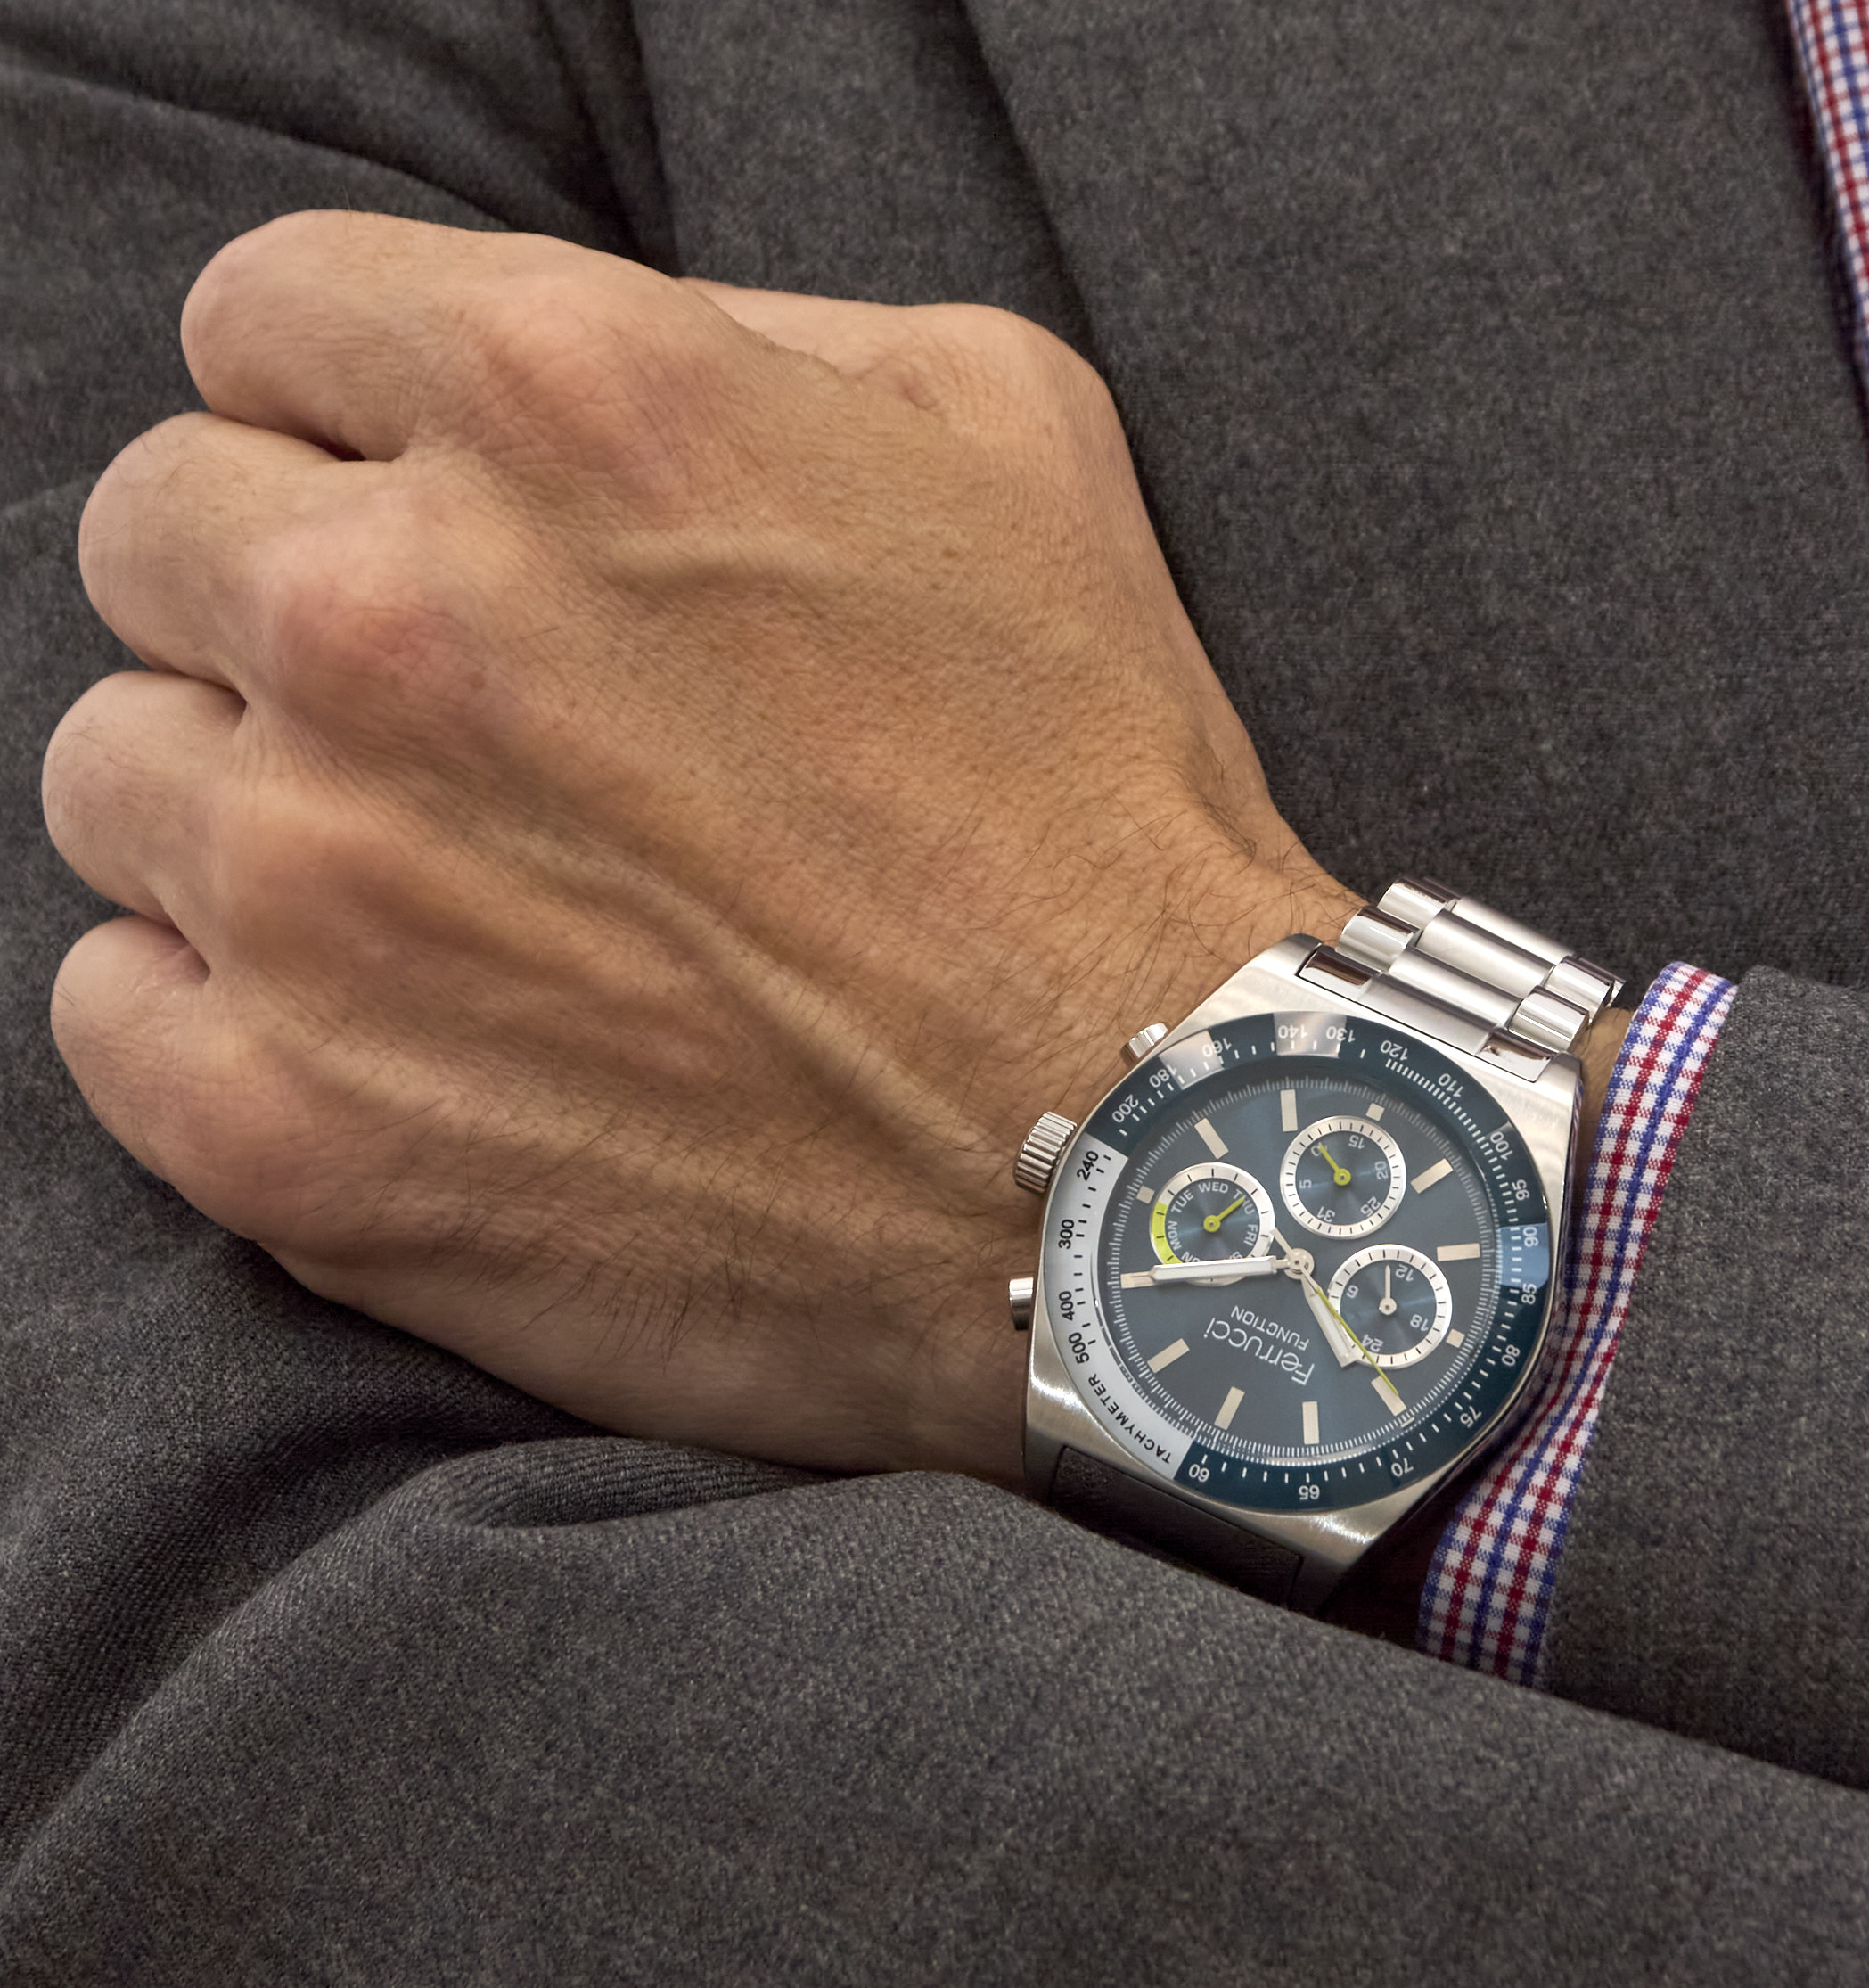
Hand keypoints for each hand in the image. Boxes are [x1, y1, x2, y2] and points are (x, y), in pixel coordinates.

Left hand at [42, 215, 1350, 1480]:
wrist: (1147, 1170)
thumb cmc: (1097, 808)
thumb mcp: (1006, 439)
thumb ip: (737, 333)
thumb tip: (561, 371)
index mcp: (557, 404)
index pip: (261, 325)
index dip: (344, 420)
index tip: (416, 516)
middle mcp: (395, 618)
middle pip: (163, 539)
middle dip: (285, 610)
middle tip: (449, 734)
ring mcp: (317, 885)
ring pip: (120, 774)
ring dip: (249, 817)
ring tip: (435, 907)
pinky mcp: (289, 1127)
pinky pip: (111, 1008)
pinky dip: (215, 1017)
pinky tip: (384, 1042)